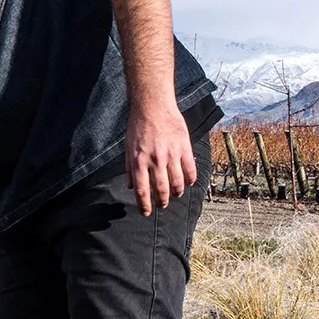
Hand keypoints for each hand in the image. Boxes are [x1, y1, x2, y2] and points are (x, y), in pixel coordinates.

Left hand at [126, 101, 194, 215]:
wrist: (153, 106)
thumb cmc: (137, 126)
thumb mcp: (127, 148)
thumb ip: (129, 168)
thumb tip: (131, 187)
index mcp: (138, 161)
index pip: (142, 191)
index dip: (144, 206)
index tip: (146, 213)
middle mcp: (155, 160)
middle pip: (161, 190)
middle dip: (162, 202)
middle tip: (162, 206)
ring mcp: (171, 154)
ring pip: (177, 183)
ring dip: (176, 193)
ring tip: (175, 195)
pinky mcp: (184, 148)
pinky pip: (190, 170)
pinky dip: (190, 180)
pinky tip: (187, 183)